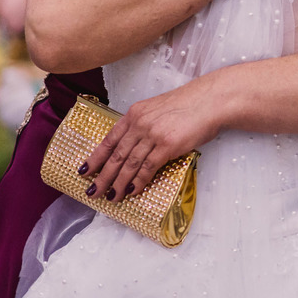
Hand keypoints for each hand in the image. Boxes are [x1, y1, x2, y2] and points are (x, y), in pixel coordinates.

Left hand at [82, 76, 222, 201]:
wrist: (212, 100)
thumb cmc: (191, 104)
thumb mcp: (159, 109)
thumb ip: (145, 124)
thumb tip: (136, 145)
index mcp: (135, 113)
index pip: (109, 139)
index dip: (96, 157)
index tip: (85, 170)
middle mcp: (140, 123)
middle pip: (116, 155)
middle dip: (102, 176)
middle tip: (92, 192)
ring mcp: (153, 134)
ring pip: (129, 164)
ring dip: (118, 183)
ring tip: (111, 197)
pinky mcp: (167, 145)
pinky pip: (148, 167)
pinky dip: (139, 181)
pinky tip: (132, 191)